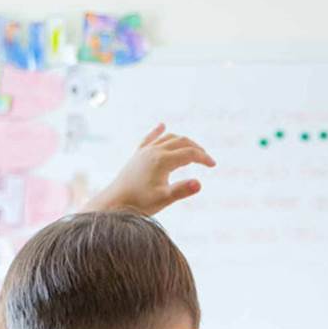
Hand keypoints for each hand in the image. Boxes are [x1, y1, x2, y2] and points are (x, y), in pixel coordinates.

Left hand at [85, 123, 215, 215]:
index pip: (190, 153)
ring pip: (169, 138)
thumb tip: (199, 184)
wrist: (114, 202)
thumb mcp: (164, 199)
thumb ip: (182, 190)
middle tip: (207, 160)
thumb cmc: (139, 203)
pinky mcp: (137, 155)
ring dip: (184, 141)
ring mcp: (145, 151)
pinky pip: (149, 138)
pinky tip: (162, 125)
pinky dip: (158, 131)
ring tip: (194, 150)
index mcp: (163, 160)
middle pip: (182, 142)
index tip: (213, 166)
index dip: (204, 158)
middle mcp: (154, 151)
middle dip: (197, 148)